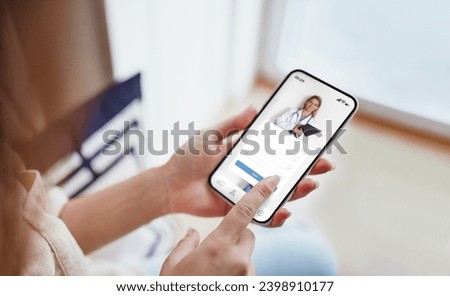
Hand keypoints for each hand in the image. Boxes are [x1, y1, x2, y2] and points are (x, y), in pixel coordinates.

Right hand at [160, 176, 279, 274]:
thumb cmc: (177, 289)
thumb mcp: (173, 265)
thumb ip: (185, 244)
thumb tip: (193, 234)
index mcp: (217, 247)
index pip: (243, 213)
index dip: (258, 195)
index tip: (271, 182)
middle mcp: (238, 260)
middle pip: (247, 235)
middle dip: (236, 237)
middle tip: (216, 250)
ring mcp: (247, 276)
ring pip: (247, 256)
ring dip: (236, 259)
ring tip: (214, 274)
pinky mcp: (250, 286)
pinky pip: (247, 272)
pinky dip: (237, 274)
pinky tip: (220, 281)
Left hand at [162, 107, 333, 226]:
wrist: (170, 184)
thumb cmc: (188, 158)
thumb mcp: (211, 136)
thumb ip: (232, 125)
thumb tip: (255, 108)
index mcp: (246, 153)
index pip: (278, 149)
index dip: (297, 147)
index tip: (316, 142)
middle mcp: (251, 171)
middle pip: (285, 171)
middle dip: (307, 169)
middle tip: (325, 164)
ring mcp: (247, 191)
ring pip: (278, 193)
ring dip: (298, 190)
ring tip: (311, 184)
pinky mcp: (239, 208)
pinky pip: (260, 214)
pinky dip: (274, 215)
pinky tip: (284, 211)